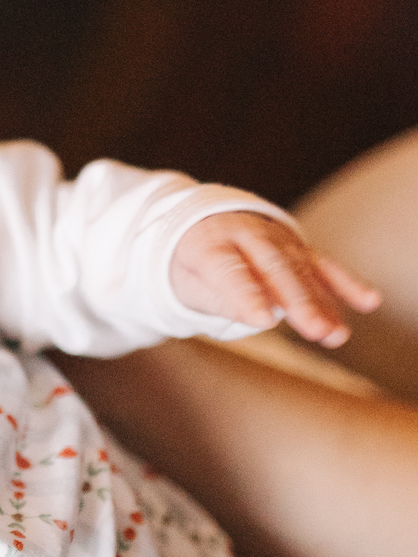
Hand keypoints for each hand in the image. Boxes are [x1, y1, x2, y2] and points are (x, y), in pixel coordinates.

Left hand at [170, 212, 379, 345]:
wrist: (202, 221)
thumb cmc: (190, 264)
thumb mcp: (187, 282)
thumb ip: (217, 299)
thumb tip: (254, 318)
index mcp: (209, 242)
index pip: (230, 270)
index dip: (247, 294)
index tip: (263, 320)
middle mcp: (247, 234)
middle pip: (275, 269)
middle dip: (297, 301)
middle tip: (315, 331)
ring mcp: (276, 239)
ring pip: (302, 270)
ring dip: (322, 302)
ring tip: (335, 335)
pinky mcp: (297, 247)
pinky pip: (322, 264)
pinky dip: (345, 283)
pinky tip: (368, 301)